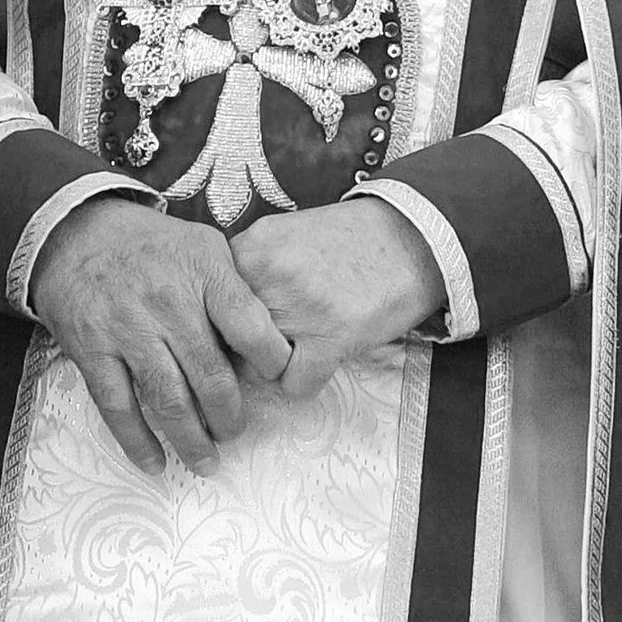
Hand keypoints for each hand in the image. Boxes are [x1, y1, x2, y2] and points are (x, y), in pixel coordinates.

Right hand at [32, 196, 293, 475]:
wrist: (76, 234)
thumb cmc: (151, 245)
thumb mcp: (205, 246)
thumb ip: (237, 288)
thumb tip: (270, 341)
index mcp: (205, 274)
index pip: (251, 328)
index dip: (271, 363)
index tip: (277, 381)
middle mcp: (168, 304)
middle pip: (211, 377)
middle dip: (229, 417)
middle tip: (235, 432)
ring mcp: (128, 330)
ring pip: (168, 400)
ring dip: (192, 439)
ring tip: (207, 460)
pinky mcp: (93, 352)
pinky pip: (119, 407)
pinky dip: (138, 441)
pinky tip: (155, 462)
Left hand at [229, 197, 447, 401]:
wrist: (413, 237)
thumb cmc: (351, 241)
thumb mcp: (285, 236)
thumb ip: (250, 270)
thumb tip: (221, 318)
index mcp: (250, 249)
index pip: (209, 306)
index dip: (224, 323)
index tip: (243, 329)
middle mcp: (266, 276)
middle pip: (228, 340)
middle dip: (248, 349)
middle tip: (281, 339)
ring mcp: (298, 308)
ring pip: (258, 367)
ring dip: (279, 365)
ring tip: (306, 345)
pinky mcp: (331, 337)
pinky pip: (295, 385)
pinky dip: (307, 382)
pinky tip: (324, 360)